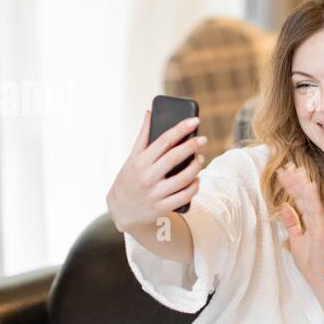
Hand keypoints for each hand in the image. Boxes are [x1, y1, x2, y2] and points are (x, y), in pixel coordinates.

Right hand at [107, 109, 207, 233]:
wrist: (120, 210)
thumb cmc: (129, 179)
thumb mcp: (132, 158)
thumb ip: (143, 136)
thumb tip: (149, 113)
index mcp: (140, 162)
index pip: (164, 141)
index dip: (181, 129)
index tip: (195, 120)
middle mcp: (147, 177)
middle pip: (175, 157)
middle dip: (192, 146)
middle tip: (203, 139)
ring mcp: (155, 193)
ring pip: (183, 178)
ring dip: (196, 167)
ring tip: (201, 159)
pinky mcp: (162, 207)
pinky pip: (185, 196)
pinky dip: (194, 187)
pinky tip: (197, 179)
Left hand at [276, 161, 323, 280]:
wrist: (321, 282)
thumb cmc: (312, 264)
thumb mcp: (296, 241)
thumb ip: (292, 223)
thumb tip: (284, 205)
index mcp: (310, 221)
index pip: (300, 199)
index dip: (291, 186)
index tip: (282, 173)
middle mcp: (316, 220)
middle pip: (304, 196)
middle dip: (295, 181)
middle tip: (286, 165)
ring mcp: (320, 224)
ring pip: (310, 200)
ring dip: (301, 185)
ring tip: (293, 171)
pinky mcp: (322, 232)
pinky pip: (317, 212)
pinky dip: (313, 198)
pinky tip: (308, 186)